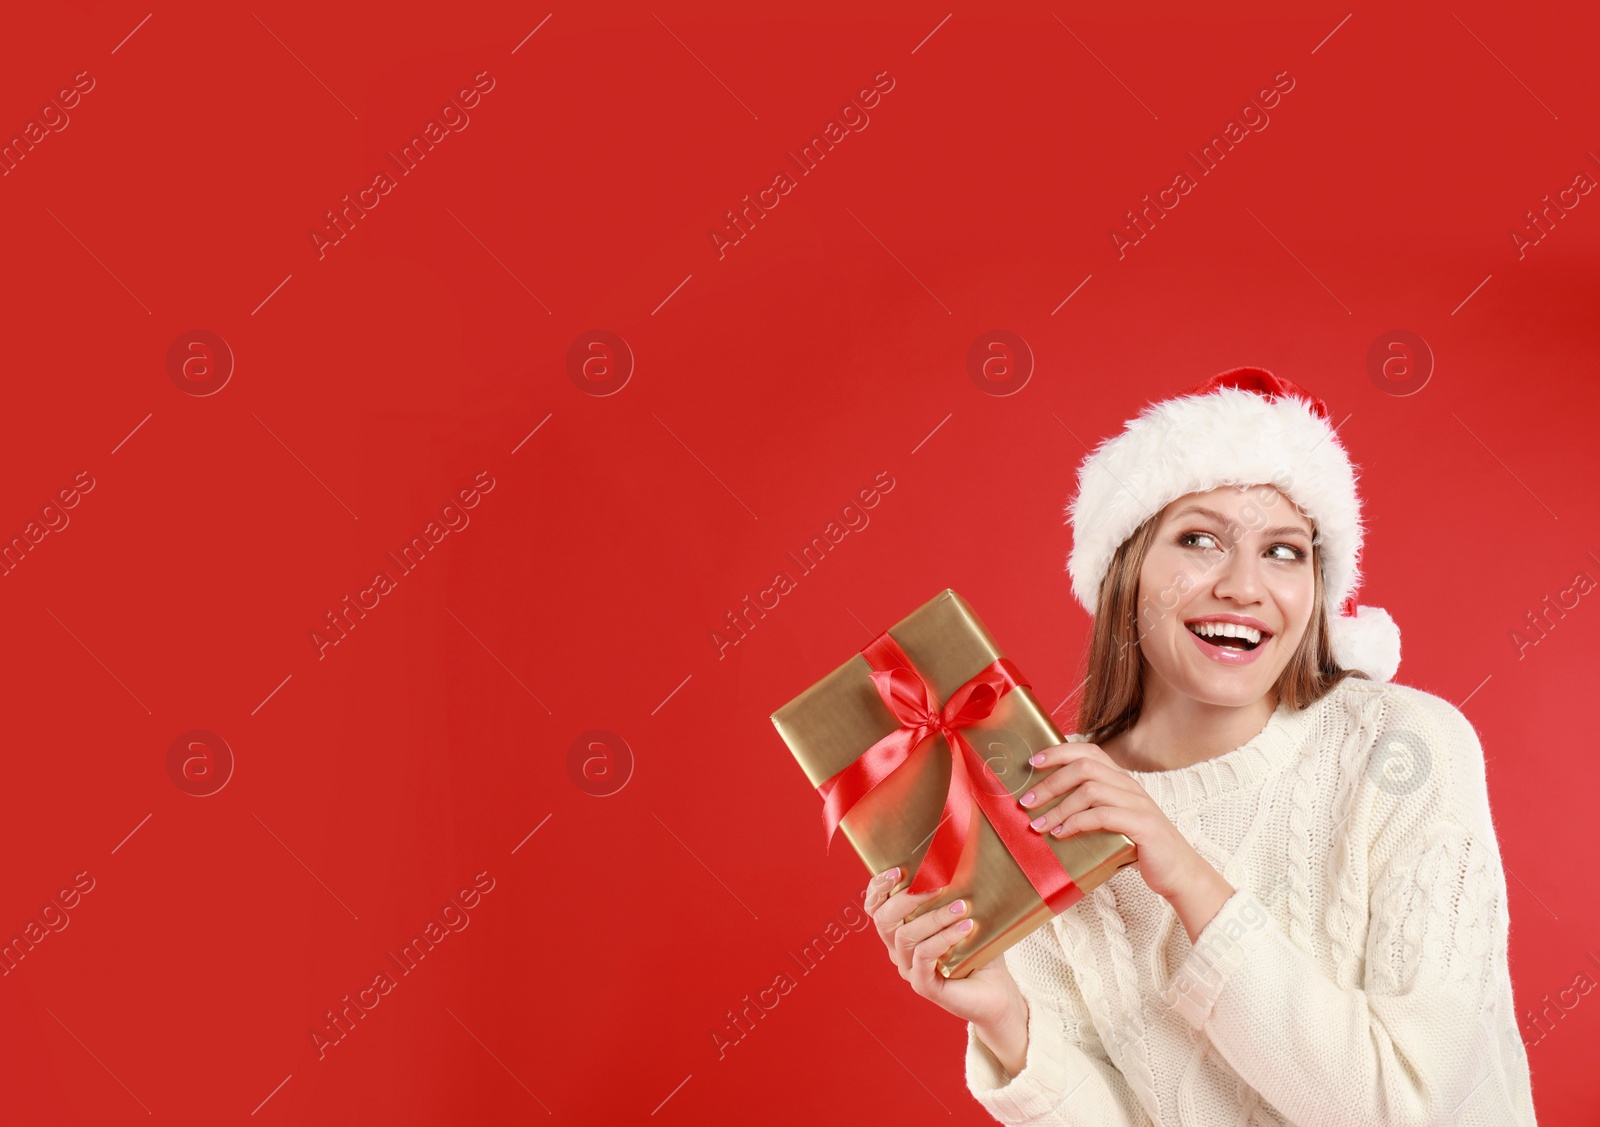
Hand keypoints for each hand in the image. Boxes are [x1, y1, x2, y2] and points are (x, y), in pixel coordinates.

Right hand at [863, 867, 1028, 1072]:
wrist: (998, 991)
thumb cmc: (979, 951)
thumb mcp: (962, 916)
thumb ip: (951, 894)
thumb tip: (954, 859)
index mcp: (901, 931)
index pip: (876, 908)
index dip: (878, 888)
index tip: (897, 870)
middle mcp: (898, 951)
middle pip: (883, 920)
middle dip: (906, 898)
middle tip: (937, 886)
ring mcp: (909, 970)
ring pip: (905, 937)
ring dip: (934, 917)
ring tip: (961, 907)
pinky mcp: (924, 986)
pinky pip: (924, 957)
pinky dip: (944, 938)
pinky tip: (965, 928)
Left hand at [1018, 742, 1220, 909]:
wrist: (1179, 873)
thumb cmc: (1139, 848)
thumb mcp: (1112, 822)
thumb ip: (1088, 809)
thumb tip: (1045, 810)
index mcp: (1121, 780)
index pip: (1089, 751)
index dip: (1058, 752)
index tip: (1032, 763)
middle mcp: (1129, 786)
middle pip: (1084, 767)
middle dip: (1050, 782)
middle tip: (1026, 802)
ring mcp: (1137, 803)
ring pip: (1090, 790)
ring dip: (1058, 807)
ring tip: (1038, 825)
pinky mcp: (1142, 825)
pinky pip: (1102, 815)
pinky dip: (1076, 823)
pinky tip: (1061, 835)